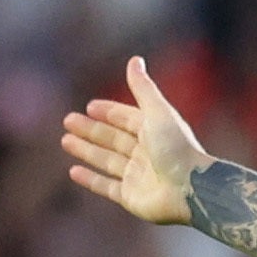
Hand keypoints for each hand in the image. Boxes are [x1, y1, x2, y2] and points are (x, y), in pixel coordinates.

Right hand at [60, 57, 207, 226]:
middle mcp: (147, 153)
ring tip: (65, 140)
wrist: (190, 190)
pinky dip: (90, 179)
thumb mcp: (158, 113)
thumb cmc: (177, 148)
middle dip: (92, 130)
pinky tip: (74, 171)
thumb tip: (135, 59)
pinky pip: (106, 186)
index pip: (128, 119)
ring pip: (107, 160)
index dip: (110, 112)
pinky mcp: (131, 197)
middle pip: (114, 139)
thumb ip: (143, 88)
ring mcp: (138, 176)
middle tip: (68, 120)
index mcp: (155, 132)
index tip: (90, 106)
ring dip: (86, 150)